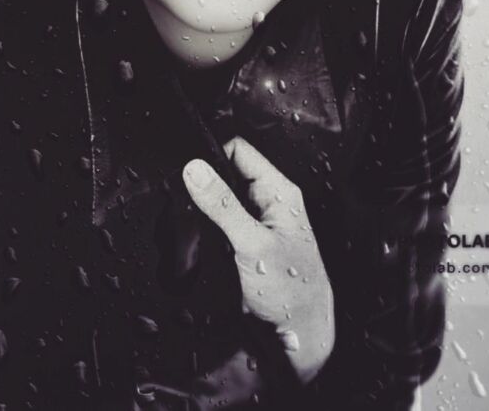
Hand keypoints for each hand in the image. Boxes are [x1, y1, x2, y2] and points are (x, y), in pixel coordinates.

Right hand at [182, 137, 334, 382]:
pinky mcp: (241, 245)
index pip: (239, 151)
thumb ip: (222, 205)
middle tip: (190, 204)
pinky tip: (198, 243)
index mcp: (278, 192)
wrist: (298, 337)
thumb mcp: (253, 244)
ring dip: (202, 211)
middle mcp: (266, 204)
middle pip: (225, 175)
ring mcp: (253, 225)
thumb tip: (195, 169)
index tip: (191, 173)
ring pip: (217, 202)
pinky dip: (203, 231)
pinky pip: (215, 226)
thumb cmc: (293, 292)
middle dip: (204, 186)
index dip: (213, 156)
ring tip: (193, 226)